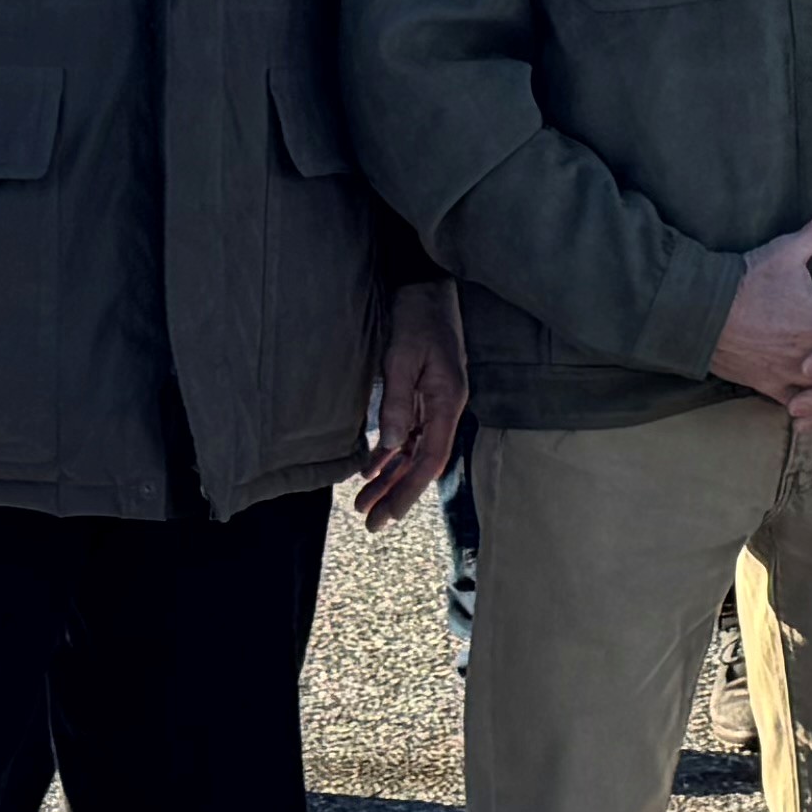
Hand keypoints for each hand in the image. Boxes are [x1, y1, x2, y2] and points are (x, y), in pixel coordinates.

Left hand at [358, 281, 468, 517]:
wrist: (426, 287)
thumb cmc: (417, 317)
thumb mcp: (403, 357)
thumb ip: (397, 401)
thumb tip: (393, 446)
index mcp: (448, 401)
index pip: (431, 457)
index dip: (410, 490)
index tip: (388, 515)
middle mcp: (445, 408)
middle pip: (423, 462)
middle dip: (397, 494)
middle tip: (371, 523)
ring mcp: (435, 403)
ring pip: (413, 452)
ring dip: (390, 478)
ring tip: (363, 504)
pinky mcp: (422, 396)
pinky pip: (407, 434)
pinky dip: (390, 454)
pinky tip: (370, 471)